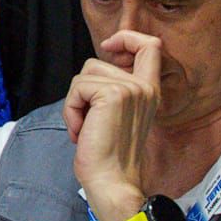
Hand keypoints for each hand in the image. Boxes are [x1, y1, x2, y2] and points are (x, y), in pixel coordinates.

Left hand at [63, 29, 163, 220]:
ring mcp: (131, 89)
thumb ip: (113, 91)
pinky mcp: (114, 94)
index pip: (150, 46)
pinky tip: (82, 131)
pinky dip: (70, 110)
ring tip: (86, 128)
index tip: (109, 46)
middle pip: (96, 62)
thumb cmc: (107, 156)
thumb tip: (94, 71)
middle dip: (81, 90)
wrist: (112, 183)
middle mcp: (144, 87)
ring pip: (83, 75)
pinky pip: (77, 88)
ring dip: (75, 103)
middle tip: (88, 121)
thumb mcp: (116, 116)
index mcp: (149, 91)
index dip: (127, 37)